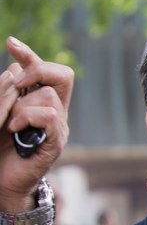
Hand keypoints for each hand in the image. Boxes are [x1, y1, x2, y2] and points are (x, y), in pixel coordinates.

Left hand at [0, 37, 72, 208]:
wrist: (1, 181)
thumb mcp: (0, 112)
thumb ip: (8, 92)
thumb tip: (16, 66)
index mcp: (44, 102)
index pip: (49, 70)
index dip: (31, 54)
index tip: (10, 43)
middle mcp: (56, 112)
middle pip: (62, 75)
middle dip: (36, 72)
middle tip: (15, 86)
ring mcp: (59, 128)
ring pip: (49, 96)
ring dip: (22, 104)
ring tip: (9, 122)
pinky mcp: (56, 143)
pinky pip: (49, 116)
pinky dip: (27, 117)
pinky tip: (14, 129)